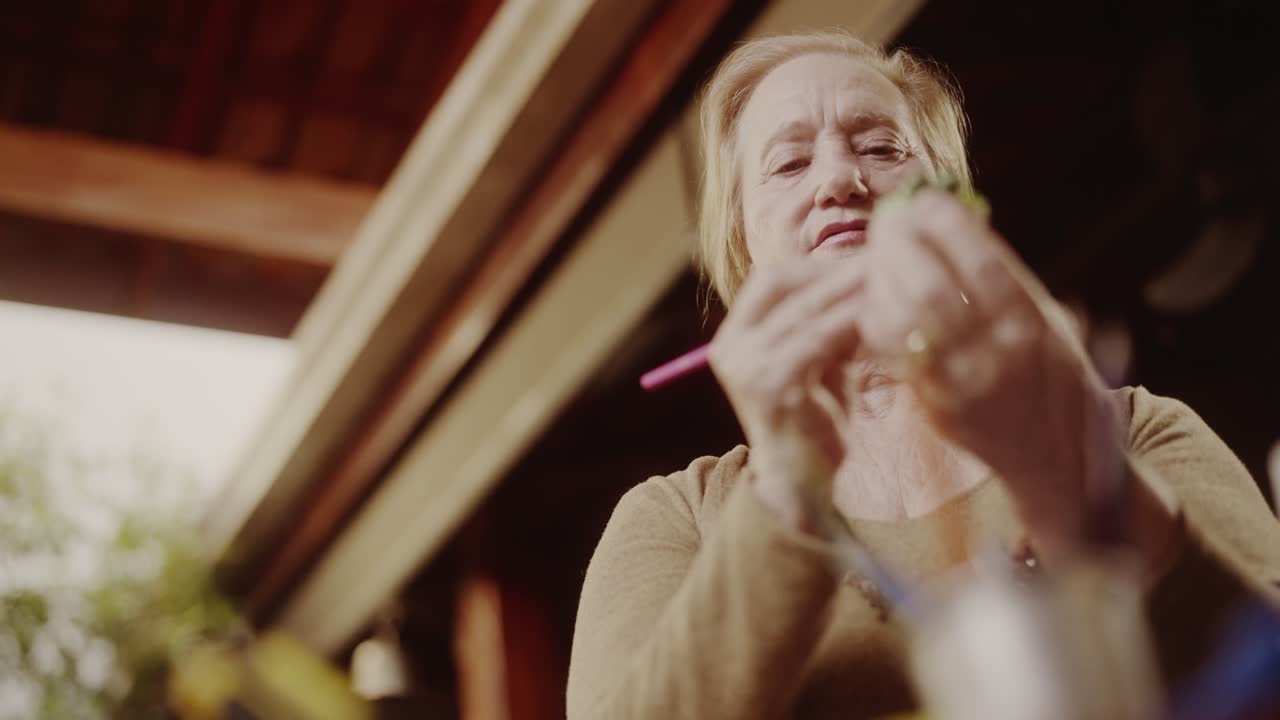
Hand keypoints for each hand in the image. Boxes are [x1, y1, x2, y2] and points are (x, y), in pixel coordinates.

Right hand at [708, 258, 863, 533]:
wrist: (801, 485)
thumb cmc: (815, 421)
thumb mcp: (818, 362)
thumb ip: (829, 324)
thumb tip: (870, 274)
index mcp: (734, 336)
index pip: (771, 279)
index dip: (817, 265)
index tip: (864, 259)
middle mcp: (731, 347)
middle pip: (783, 285)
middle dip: (835, 272)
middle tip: (883, 260)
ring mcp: (745, 366)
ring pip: (802, 311)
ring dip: (848, 293)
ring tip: (888, 282)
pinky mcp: (768, 386)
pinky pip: (814, 342)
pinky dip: (848, 326)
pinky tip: (879, 319)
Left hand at [858, 189, 1123, 555]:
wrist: (1059, 458)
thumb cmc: (1050, 375)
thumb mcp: (1046, 320)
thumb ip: (1004, 276)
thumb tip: (958, 216)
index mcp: (1033, 325)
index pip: (983, 265)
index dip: (947, 226)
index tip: (923, 199)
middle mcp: (999, 355)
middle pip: (932, 289)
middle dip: (901, 246)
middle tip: (887, 220)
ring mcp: (963, 385)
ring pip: (905, 320)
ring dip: (882, 278)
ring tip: (876, 255)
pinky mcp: (935, 406)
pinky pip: (893, 355)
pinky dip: (877, 319)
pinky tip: (873, 298)